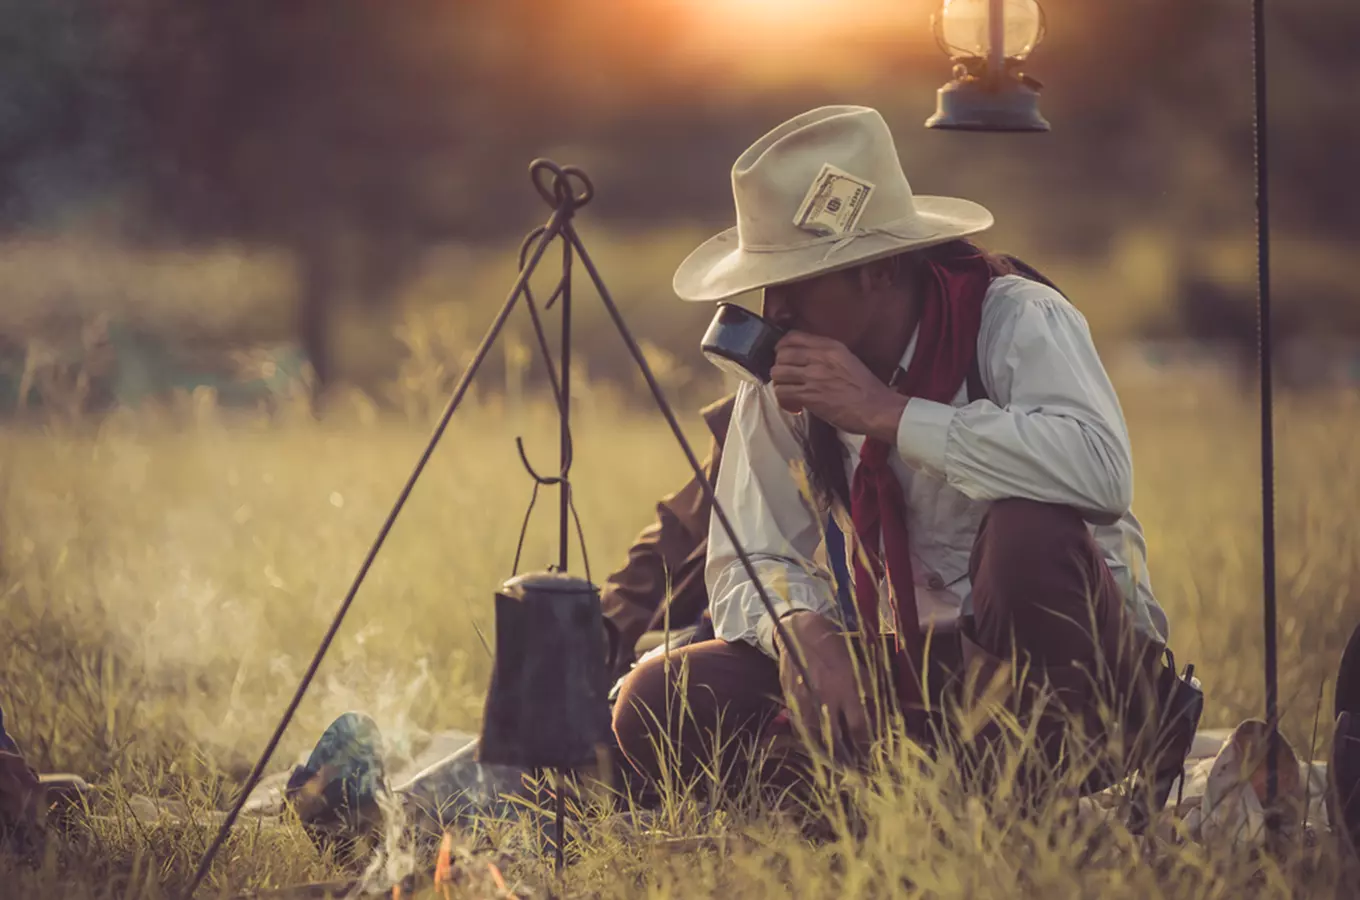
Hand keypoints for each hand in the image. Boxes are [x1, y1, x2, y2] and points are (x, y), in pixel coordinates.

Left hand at [769, 332, 907, 440]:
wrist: (877, 408)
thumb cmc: (866, 389)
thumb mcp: (848, 360)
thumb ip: (827, 356)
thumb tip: (807, 359)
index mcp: (831, 347)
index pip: (794, 336)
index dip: (782, 346)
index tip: (781, 354)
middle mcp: (820, 357)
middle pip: (782, 354)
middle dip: (779, 366)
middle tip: (786, 377)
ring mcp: (814, 375)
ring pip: (778, 373)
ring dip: (780, 384)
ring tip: (789, 392)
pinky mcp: (810, 395)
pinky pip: (783, 392)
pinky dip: (784, 400)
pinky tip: (795, 406)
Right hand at [775, 610, 873, 759]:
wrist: (802, 633)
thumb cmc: (837, 649)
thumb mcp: (859, 667)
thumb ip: (868, 693)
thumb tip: (882, 721)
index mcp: (849, 687)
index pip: (859, 728)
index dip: (865, 746)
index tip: (872, 757)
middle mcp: (827, 697)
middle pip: (837, 738)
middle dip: (847, 757)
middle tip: (854, 770)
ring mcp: (806, 699)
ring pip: (816, 737)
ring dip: (826, 754)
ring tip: (835, 766)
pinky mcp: (790, 699)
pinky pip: (799, 728)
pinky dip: (808, 740)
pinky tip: (816, 747)